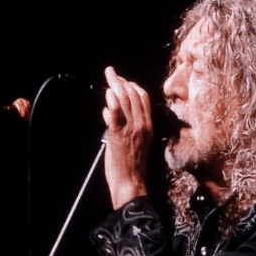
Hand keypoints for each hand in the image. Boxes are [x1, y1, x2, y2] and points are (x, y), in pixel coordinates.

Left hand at [102, 66, 152, 208]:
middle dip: (121, 81)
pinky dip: (111, 103)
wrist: (131, 182)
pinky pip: (116, 114)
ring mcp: (131, 129)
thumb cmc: (131, 166)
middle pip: (133, 95)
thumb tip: (110, 112)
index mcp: (148, 126)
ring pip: (125, 101)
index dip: (133, 85)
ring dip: (115, 86)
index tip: (123, 80)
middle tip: (111, 72)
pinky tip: (107, 95)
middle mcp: (142, 125)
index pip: (143, 98)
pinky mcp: (119, 135)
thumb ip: (125, 126)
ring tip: (109, 78)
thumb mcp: (135, 141)